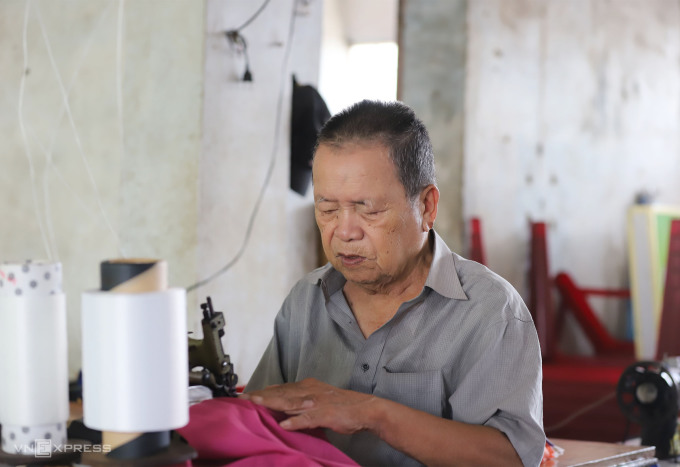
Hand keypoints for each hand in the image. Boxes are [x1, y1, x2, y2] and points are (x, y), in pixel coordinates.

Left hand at [241, 378, 379, 434]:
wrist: (366, 408)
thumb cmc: (344, 406)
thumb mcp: (319, 399)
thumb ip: (301, 402)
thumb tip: (284, 409)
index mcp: (308, 387)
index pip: (282, 388)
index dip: (265, 391)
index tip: (249, 394)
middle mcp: (310, 392)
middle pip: (281, 393)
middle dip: (262, 395)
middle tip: (244, 397)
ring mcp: (317, 402)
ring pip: (290, 402)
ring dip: (272, 402)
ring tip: (256, 403)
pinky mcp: (325, 414)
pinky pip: (308, 418)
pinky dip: (296, 421)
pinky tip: (284, 425)